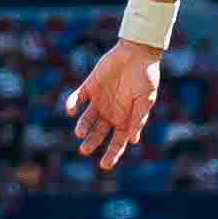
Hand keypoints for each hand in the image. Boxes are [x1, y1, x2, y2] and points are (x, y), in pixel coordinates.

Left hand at [63, 41, 164, 171]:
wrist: (137, 53)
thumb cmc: (146, 78)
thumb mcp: (145, 100)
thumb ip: (138, 119)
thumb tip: (133, 140)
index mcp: (126, 119)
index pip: (117, 141)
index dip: (112, 154)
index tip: (105, 165)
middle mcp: (111, 112)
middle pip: (98, 133)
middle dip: (92, 142)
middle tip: (85, 150)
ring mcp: (99, 100)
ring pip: (86, 118)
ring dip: (82, 126)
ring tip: (80, 133)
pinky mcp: (90, 86)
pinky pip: (78, 97)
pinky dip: (72, 104)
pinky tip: (71, 111)